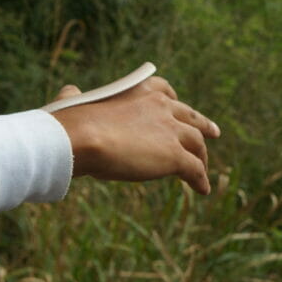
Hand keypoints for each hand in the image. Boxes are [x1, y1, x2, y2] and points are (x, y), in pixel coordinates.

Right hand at [49, 75, 220, 193]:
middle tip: (213, 133)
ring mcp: (171, 131)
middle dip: (203, 125)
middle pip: (190, 117)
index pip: (165, 91)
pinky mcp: (175, 156)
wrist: (82, 138)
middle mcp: (161, 107)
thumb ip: (74, 97)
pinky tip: (202, 190)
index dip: (174, 101)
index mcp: (139, 91)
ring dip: (201, 156)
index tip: (177, 106)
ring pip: (197, 144)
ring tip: (203, 169)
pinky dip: (200, 180)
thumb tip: (68, 91)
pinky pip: (194, 169)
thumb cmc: (70, 123)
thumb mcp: (72, 103)